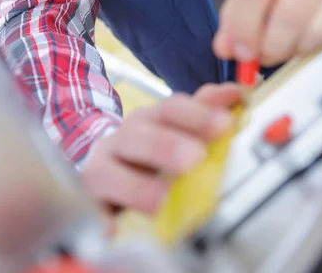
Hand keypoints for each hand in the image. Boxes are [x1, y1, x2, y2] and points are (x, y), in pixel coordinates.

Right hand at [80, 83, 240, 215]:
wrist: (102, 173)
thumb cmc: (144, 152)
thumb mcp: (174, 128)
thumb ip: (203, 111)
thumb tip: (236, 93)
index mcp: (149, 119)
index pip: (171, 109)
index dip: (198, 114)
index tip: (225, 124)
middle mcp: (122, 139)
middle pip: (138, 135)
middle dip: (166, 145)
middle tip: (193, 157)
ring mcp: (99, 170)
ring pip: (108, 173)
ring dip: (137, 186)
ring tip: (162, 198)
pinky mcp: (86, 201)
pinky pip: (90, 210)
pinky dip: (103, 219)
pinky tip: (114, 227)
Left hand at [213, 0, 321, 66]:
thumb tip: (226, 45)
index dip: (240, 27)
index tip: (234, 49)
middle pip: (286, 14)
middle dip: (267, 46)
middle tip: (259, 55)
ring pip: (314, 30)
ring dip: (292, 48)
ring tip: (283, 44)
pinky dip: (314, 43)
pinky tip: (306, 35)